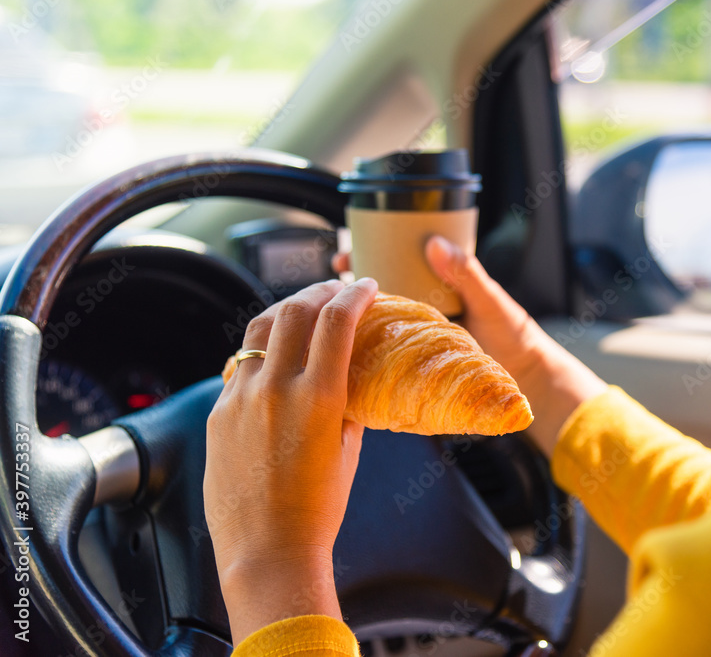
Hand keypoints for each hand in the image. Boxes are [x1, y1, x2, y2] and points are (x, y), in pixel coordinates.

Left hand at [204, 277, 377, 644]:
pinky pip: (239, 364)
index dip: (355, 293)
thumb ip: (348, 402)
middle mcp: (275, 389)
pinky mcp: (217, 412)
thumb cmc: (317, 509)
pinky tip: (273, 355)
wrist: (267, 551)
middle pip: (295, 310)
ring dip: (285, 309)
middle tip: (336, 289)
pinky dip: (261, 349)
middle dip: (320, 290)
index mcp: (318, 398)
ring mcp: (239, 398)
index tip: (366, 285)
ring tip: (302, 308)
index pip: (337, 320)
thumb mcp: (348, 449)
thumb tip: (351, 372)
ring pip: (259, 328)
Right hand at [334, 238, 605, 454]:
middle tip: (329, 280)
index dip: (366, 253)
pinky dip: (362, 349)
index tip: (345, 252)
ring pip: (375, 322)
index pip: (394, 261)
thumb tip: (435, 243)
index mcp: (437, 285)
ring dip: (349, 318)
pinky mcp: (413, 364)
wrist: (525, 380)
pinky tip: (341, 351)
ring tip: (324, 315)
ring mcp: (415, 337)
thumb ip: (467, 274)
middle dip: (347, 285)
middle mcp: (421, 309)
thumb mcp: (489, 301)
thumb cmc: (514, 337)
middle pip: (375, 291)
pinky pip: (383, 352)